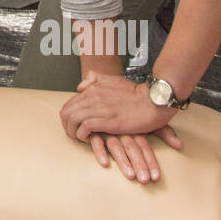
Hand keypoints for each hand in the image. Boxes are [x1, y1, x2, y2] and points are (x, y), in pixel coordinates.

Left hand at [59, 72, 183, 181]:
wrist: (154, 100)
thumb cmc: (136, 93)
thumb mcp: (113, 80)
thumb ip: (95, 79)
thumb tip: (80, 87)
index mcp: (93, 89)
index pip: (69, 104)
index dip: (68, 117)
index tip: (75, 126)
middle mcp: (92, 97)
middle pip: (66, 112)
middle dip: (66, 126)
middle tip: (74, 134)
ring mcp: (99, 108)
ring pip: (72, 120)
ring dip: (73, 132)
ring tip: (82, 138)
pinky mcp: (107, 120)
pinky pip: (84, 128)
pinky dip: (83, 136)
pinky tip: (90, 139)